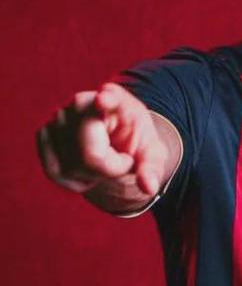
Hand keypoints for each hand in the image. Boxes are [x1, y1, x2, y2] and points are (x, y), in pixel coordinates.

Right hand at [36, 83, 167, 196]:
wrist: (114, 143)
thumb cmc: (136, 145)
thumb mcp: (152, 155)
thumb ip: (153, 169)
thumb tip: (149, 187)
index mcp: (116, 99)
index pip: (109, 99)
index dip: (106, 101)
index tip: (103, 99)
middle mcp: (83, 102)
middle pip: (90, 151)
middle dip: (109, 167)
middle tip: (123, 162)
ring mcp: (60, 117)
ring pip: (71, 165)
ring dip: (92, 175)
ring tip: (105, 161)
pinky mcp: (44, 134)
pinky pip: (55, 171)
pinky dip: (75, 179)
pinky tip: (87, 168)